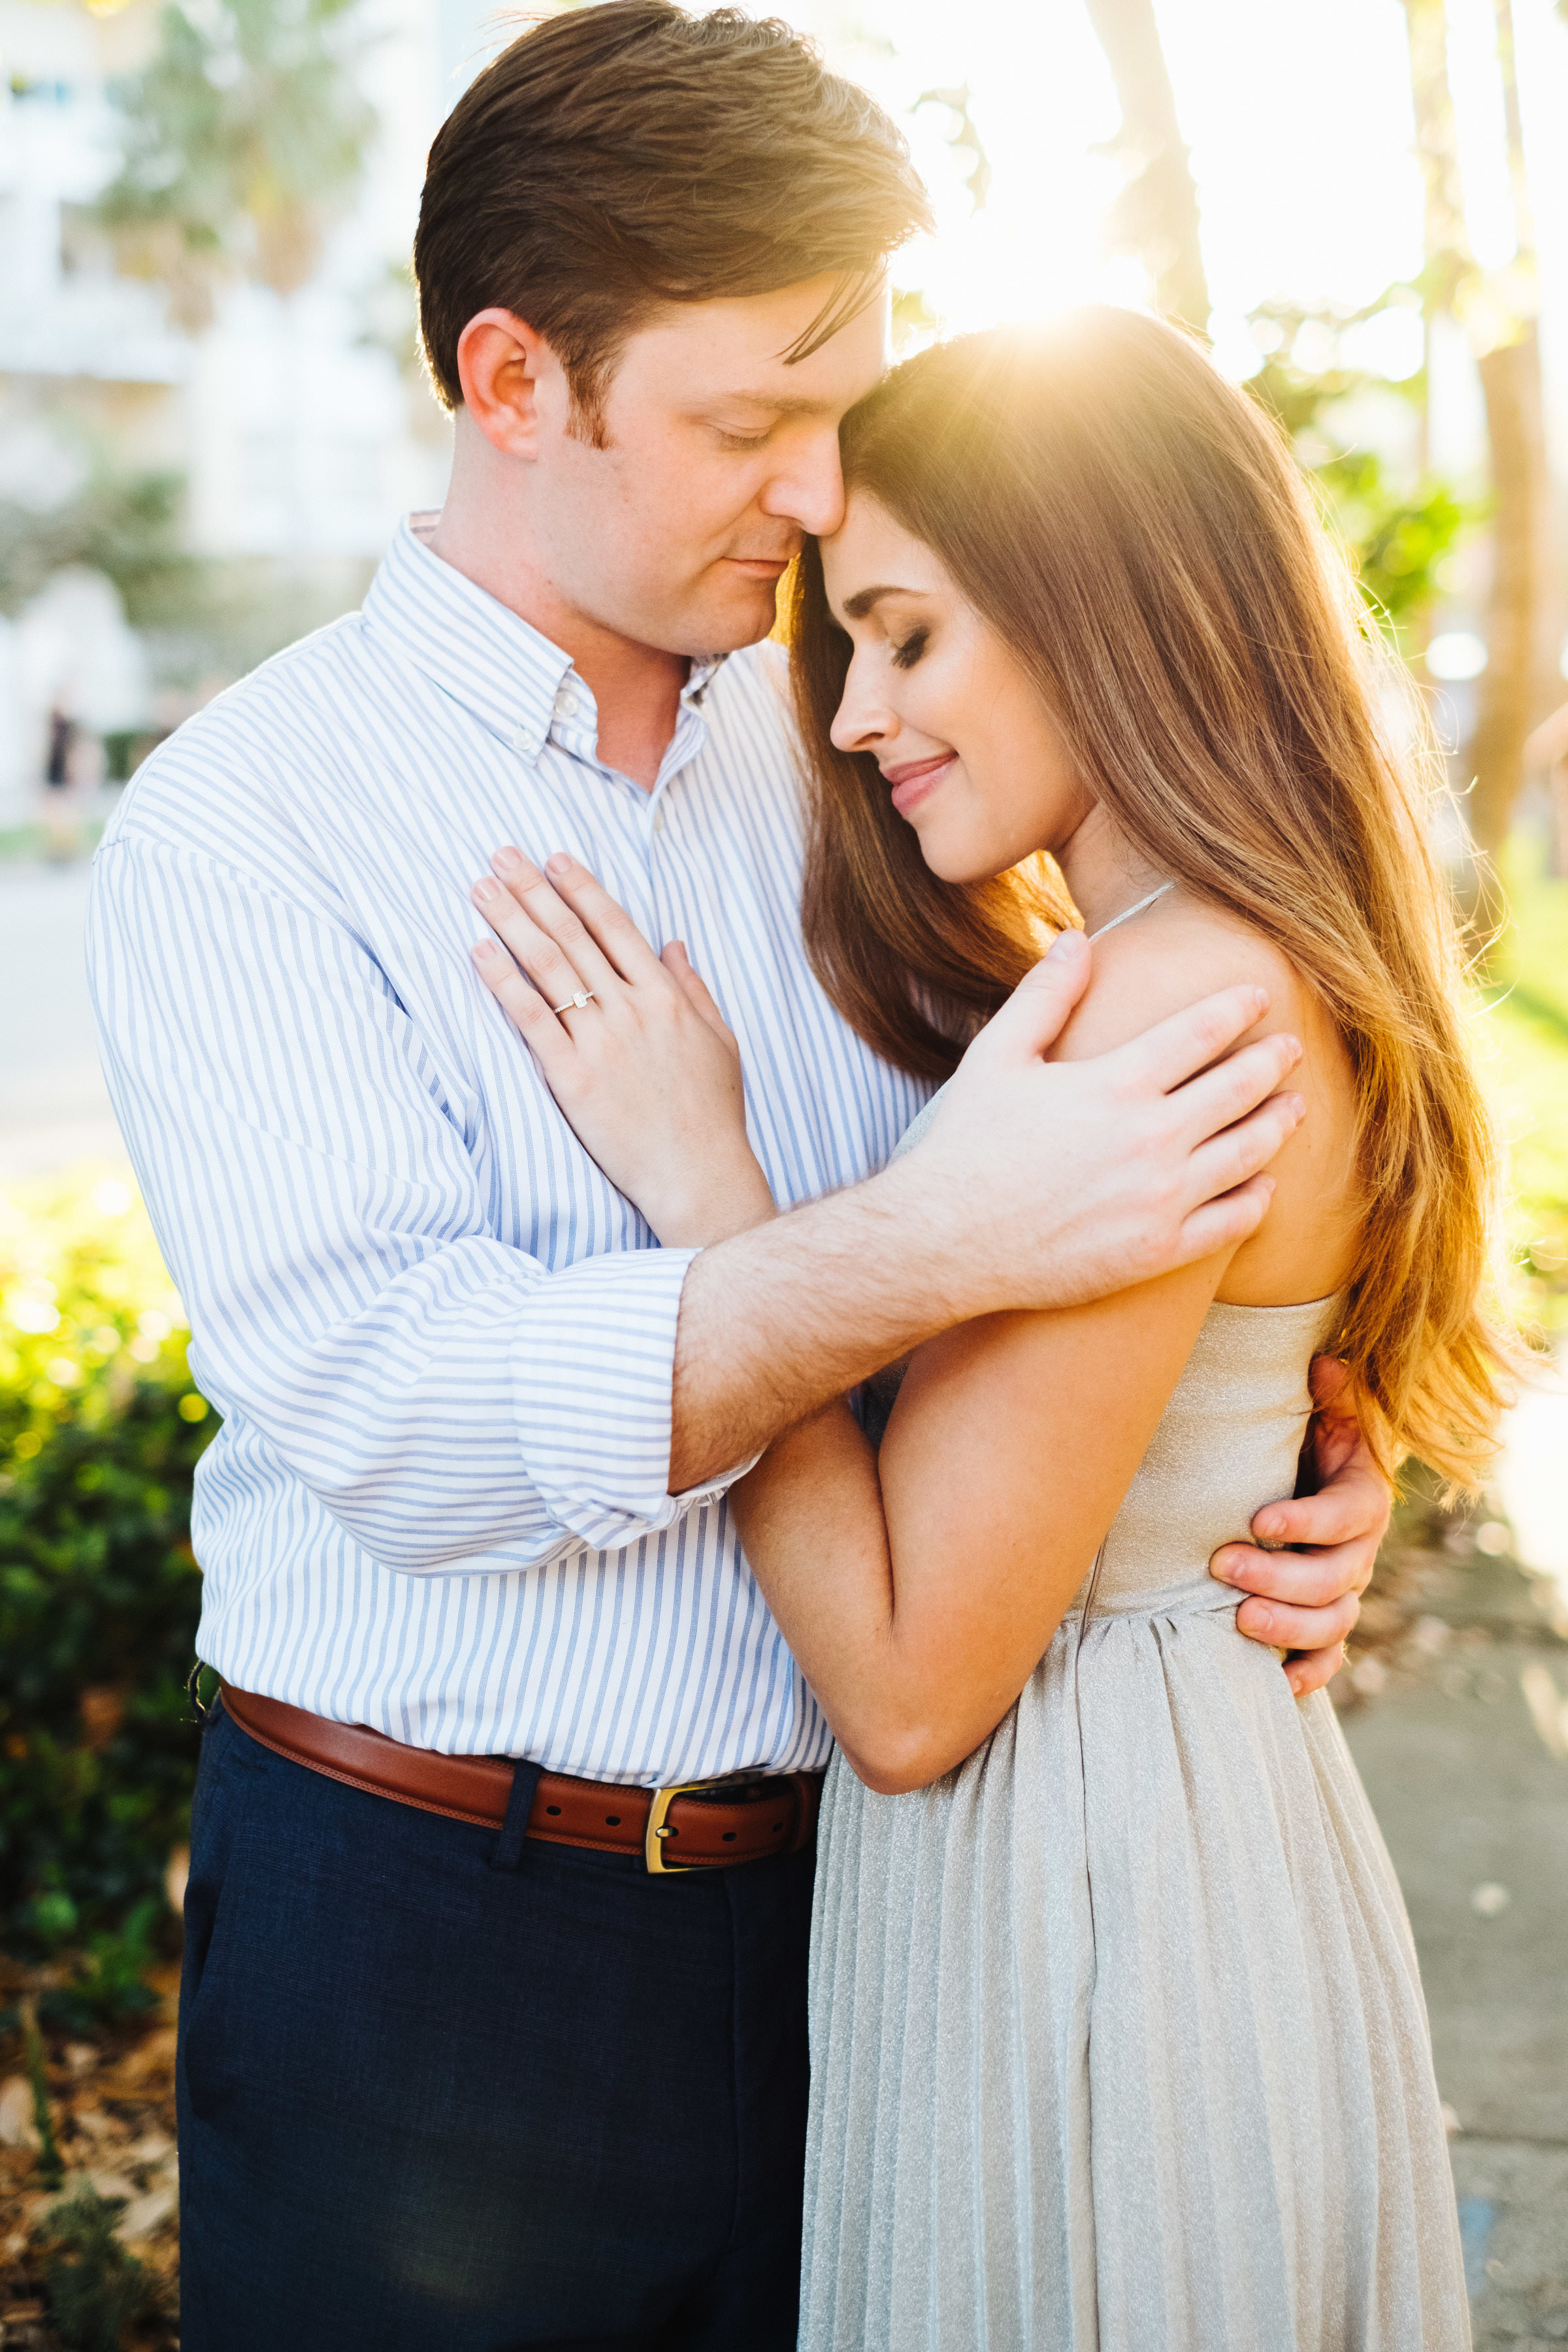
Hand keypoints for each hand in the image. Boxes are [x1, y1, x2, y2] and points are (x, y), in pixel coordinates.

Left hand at [471, 849, 775, 1245]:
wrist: (698, 1174)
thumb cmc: (712, 1114)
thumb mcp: (720, 1041)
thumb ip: (693, 987)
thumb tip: (674, 943)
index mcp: (666, 997)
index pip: (615, 927)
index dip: (581, 889)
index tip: (553, 858)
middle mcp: (632, 1010)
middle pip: (573, 935)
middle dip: (533, 890)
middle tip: (501, 855)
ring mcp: (601, 1042)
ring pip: (549, 967)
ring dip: (511, 921)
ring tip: (481, 888)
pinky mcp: (572, 1078)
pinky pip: (532, 1019)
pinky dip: (504, 982)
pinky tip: (479, 951)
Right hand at [892, 930, 1307, 1317]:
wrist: (945, 1242)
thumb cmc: (966, 1146)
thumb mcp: (997, 1057)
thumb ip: (1044, 995)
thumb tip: (1077, 938)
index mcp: (1116, 1084)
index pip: (1202, 1031)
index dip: (1238, 1008)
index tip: (1260, 997)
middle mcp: (1150, 1139)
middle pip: (1239, 1088)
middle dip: (1273, 1061)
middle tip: (1291, 1048)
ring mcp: (1160, 1199)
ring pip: (1248, 1153)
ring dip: (1278, 1124)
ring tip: (1294, 1107)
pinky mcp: (1157, 1251)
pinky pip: (1231, 1222)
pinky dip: (1256, 1198)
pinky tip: (1264, 1183)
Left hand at [1210, 1359, 1388, 1697]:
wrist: (1306, 1477)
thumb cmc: (1304, 1440)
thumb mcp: (1320, 1411)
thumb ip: (1326, 1394)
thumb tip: (1324, 1365)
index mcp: (1362, 1497)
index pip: (1347, 1515)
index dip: (1307, 1522)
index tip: (1258, 1521)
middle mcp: (1359, 1551)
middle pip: (1336, 1578)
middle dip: (1281, 1578)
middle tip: (1223, 1567)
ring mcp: (1343, 1591)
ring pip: (1333, 1623)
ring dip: (1287, 1628)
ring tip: (1236, 1620)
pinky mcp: (1324, 1621)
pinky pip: (1329, 1659)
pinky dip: (1308, 1674)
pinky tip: (1275, 1681)